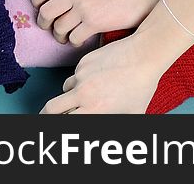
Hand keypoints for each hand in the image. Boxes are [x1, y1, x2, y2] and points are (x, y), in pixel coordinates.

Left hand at [31, 0, 177, 44]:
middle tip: (50, 27)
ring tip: (67, 36)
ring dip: (60, 36)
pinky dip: (75, 42)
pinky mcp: (95, 23)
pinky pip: (74, 37)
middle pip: (46, 12)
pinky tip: (81, 40)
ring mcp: (85, 7)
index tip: (40, 7)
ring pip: (58, 28)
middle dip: (44, 23)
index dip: (36, 0)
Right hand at [40, 32, 162, 113]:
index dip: (58, 125)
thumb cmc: (142, 85)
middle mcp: (83, 93)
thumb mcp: (133, 112)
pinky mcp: (84, 60)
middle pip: (50, 109)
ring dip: (70, 93)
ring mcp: (82, 75)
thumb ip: (119, 123)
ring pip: (64, 88)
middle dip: (47, 114)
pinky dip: (82, 77)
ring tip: (90, 91)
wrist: (146, 54)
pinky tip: (100, 75)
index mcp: (94, 109)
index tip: (57, 125)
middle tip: (50, 116)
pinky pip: (76, 73)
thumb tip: (116, 139)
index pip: (63, 122)